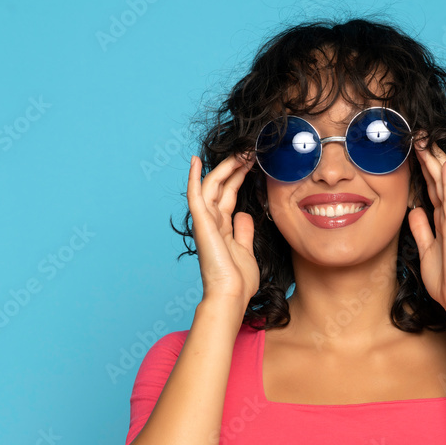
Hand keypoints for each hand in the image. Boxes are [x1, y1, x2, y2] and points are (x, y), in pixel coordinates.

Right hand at [186, 152, 259, 309]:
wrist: (231, 295)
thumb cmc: (238, 280)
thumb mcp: (246, 250)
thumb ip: (243, 231)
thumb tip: (243, 215)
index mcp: (222, 227)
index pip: (229, 195)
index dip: (239, 177)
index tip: (252, 162)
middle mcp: (211, 221)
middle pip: (221, 186)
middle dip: (234, 166)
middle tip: (249, 150)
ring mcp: (205, 222)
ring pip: (211, 185)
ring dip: (224, 166)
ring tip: (239, 150)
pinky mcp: (202, 224)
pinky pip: (195, 196)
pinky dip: (193, 178)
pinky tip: (195, 161)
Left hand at [406, 140, 445, 319]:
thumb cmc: (445, 278)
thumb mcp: (427, 249)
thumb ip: (422, 230)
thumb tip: (415, 212)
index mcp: (445, 219)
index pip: (433, 185)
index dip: (424, 166)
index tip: (414, 147)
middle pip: (441, 178)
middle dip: (430, 155)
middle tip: (419, 132)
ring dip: (438, 160)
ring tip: (428, 139)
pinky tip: (445, 166)